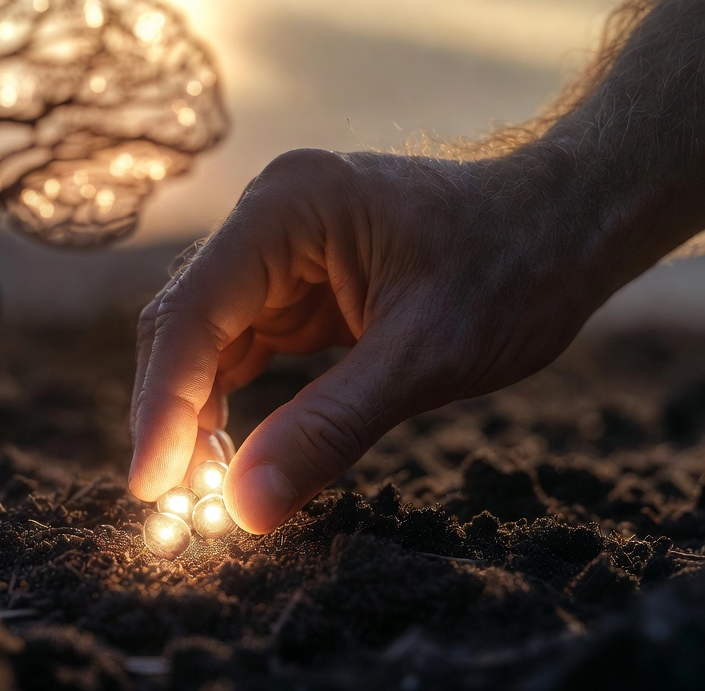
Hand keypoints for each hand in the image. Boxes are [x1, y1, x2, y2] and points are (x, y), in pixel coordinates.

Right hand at [129, 148, 625, 533]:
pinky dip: (230, 400)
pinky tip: (230, 451)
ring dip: (197, 413)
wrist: (566, 226)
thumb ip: (329, 429)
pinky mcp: (295, 280)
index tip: (150, 486)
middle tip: (174, 504)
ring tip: (200, 490)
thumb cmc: (511, 267)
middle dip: (174, 413)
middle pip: (185, 324)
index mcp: (287, 208)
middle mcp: (268, 218)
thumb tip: (246, 508)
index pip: (194, 313)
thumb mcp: (424, 357)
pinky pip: (242, 345)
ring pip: (205, 340)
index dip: (164, 404)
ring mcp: (278, 248)